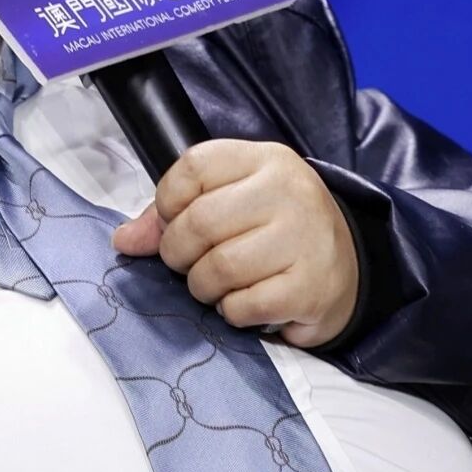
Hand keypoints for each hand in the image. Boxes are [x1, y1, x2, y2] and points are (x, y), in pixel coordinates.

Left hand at [110, 140, 358, 348]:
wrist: (346, 267)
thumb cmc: (275, 229)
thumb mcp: (231, 201)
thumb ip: (173, 215)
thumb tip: (124, 240)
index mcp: (265, 160)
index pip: (194, 166)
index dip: (167, 200)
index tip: (172, 221)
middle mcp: (288, 192)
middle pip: (200, 221)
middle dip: (178, 253)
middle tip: (187, 264)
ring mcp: (304, 239)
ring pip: (219, 267)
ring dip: (203, 287)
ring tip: (215, 285)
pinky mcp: (310, 287)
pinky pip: (243, 305)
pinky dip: (231, 311)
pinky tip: (243, 302)